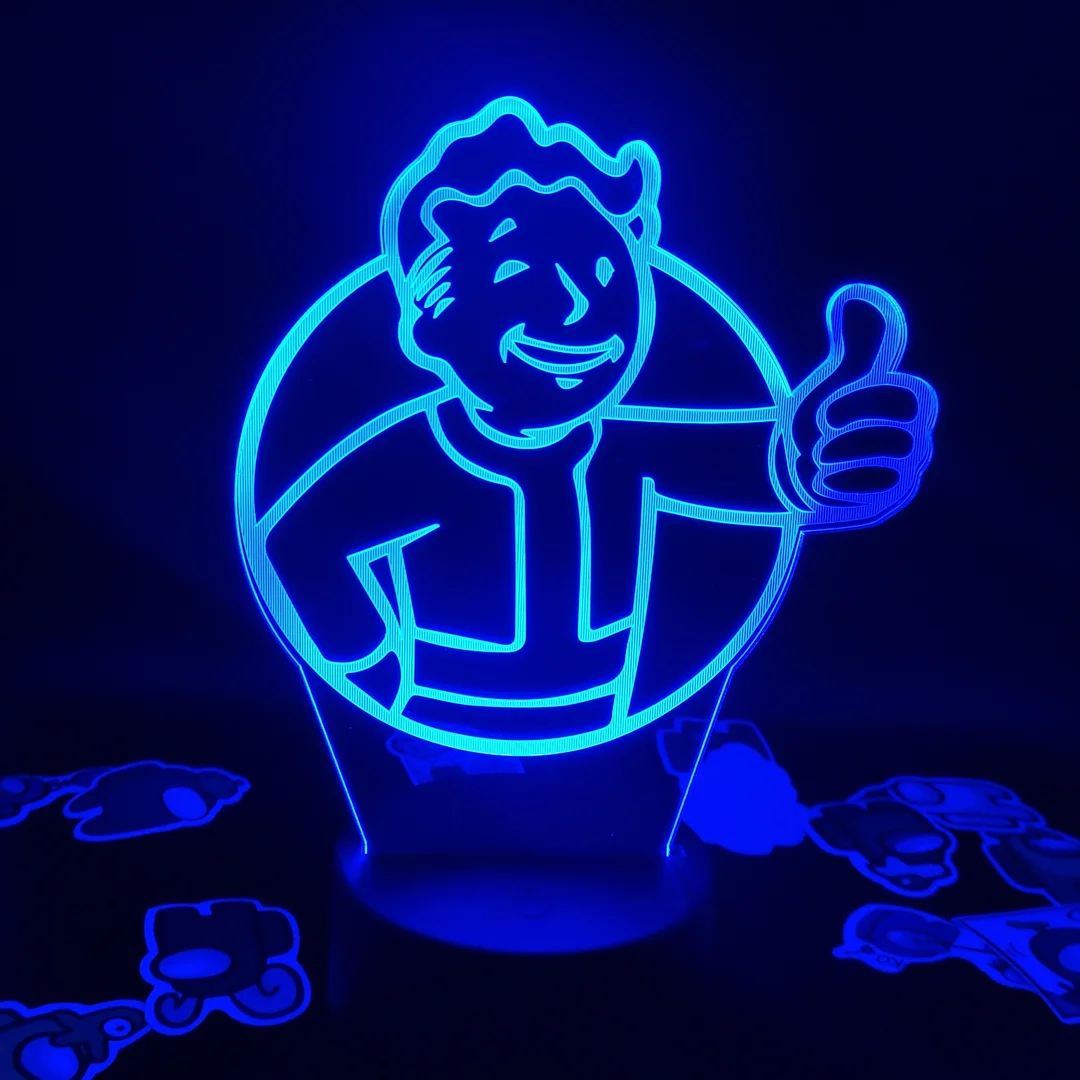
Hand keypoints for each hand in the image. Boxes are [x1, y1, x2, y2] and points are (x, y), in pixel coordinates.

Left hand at [792, 284, 938, 528]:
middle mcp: (917, 441)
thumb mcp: (829, 382)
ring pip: (890, 468)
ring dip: (842, 464)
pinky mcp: (887, 504)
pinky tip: (818, 485)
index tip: (824, 411)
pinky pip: (875, 498)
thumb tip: (852, 295)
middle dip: (849, 440)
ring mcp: (905, 475)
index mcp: (908, 408)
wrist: (796, 472)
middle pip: (899, 437)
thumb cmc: (817, 422)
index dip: (868, 400)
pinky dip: (841, 490)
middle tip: (813, 444)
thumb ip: (849, 344)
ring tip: (812, 464)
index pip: (916, 397)